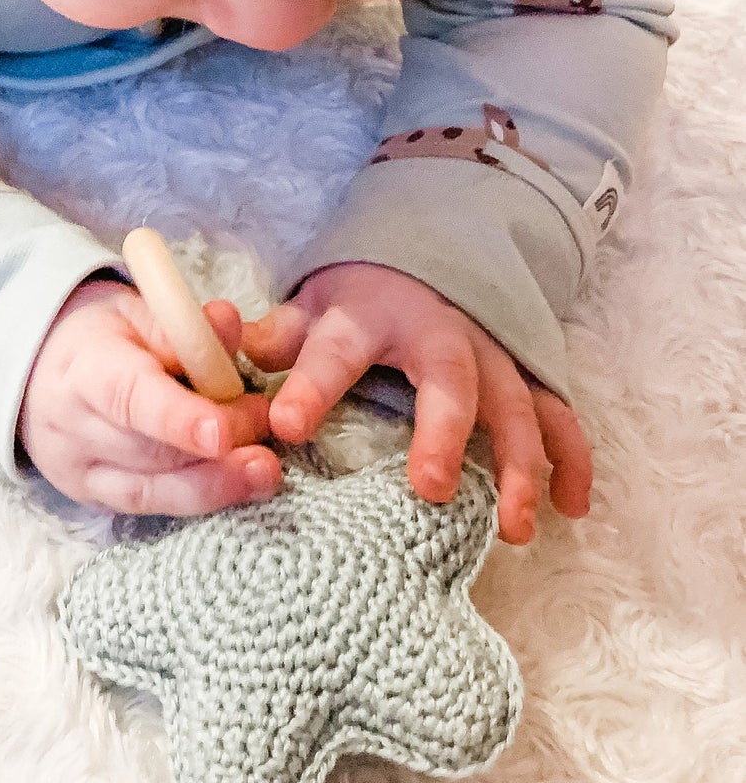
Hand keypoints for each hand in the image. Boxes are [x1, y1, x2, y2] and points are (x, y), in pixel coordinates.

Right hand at [17, 277, 278, 514]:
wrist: (38, 370)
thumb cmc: (99, 336)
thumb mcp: (137, 311)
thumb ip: (184, 325)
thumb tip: (229, 323)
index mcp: (83, 369)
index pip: (130, 398)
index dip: (177, 418)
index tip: (221, 434)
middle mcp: (72, 428)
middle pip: (151, 451)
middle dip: (219, 446)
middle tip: (265, 420)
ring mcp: (78, 470)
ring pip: (155, 489)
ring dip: (218, 481)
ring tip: (265, 467)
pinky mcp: (91, 497)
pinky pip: (152, 506)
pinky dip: (199, 497)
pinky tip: (237, 486)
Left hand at [242, 262, 591, 543]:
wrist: (426, 255)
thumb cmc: (357, 300)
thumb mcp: (308, 308)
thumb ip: (271, 339)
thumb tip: (212, 357)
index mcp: (367, 316)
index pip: (334, 349)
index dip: (310, 386)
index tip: (283, 426)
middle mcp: (437, 333)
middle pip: (449, 378)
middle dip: (444, 431)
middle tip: (431, 489)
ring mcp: (490, 355)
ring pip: (516, 405)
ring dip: (519, 464)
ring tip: (514, 527)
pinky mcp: (524, 376)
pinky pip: (559, 416)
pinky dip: (572, 460)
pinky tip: (572, 508)